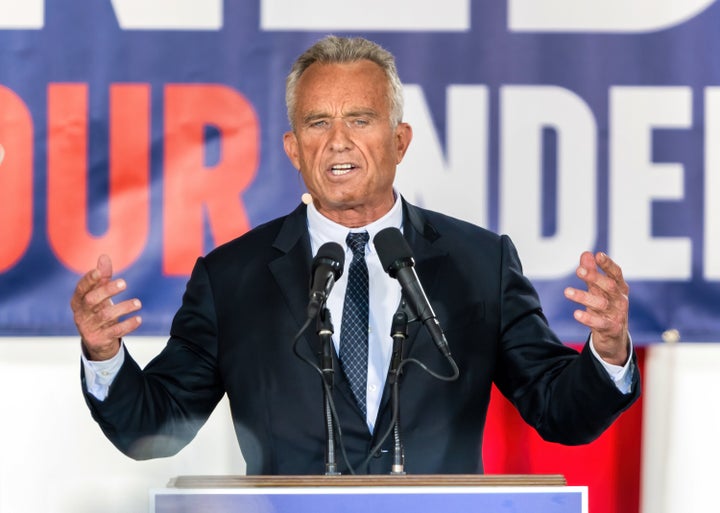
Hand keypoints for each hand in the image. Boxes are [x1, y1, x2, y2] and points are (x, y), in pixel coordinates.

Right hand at [70, 254, 141, 360]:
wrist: (98, 341)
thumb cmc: (98, 311)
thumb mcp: (99, 295)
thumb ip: (102, 277)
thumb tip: (104, 256)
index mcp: (78, 301)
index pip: (81, 288)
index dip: (89, 280)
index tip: (100, 272)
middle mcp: (80, 314)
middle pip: (91, 300)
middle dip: (107, 290)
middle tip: (125, 282)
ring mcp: (89, 328)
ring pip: (105, 316)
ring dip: (123, 307)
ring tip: (138, 303)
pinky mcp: (99, 339)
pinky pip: (115, 331)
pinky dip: (127, 325)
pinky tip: (139, 319)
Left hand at [564, 251, 629, 365]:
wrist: (614, 338)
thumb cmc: (606, 308)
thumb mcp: (599, 290)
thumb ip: (592, 273)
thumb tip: (586, 253)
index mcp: (620, 288)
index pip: (616, 273)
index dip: (608, 264)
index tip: (598, 255)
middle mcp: (620, 300)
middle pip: (609, 286)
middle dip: (594, 277)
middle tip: (578, 270)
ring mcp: (617, 315)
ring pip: (601, 304)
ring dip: (583, 297)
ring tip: (567, 291)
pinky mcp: (611, 329)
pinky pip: (599, 323)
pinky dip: (588, 318)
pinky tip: (576, 314)